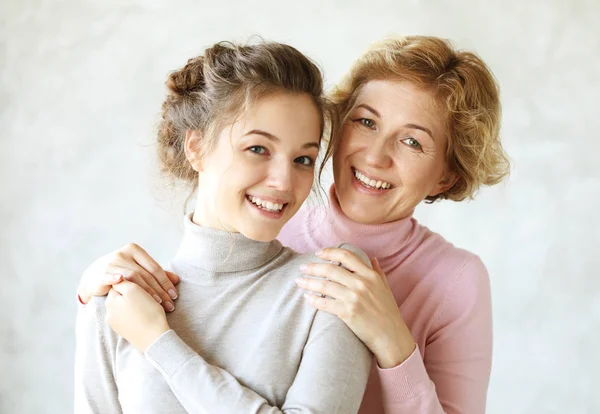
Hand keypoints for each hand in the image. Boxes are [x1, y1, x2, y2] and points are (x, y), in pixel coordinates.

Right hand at [77, 243, 179, 311]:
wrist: (93, 276)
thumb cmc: (122, 274)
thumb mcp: (139, 271)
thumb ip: (157, 274)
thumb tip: (177, 279)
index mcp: (134, 250)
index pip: (154, 267)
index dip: (166, 282)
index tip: (175, 295)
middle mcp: (123, 253)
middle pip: (146, 274)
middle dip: (159, 290)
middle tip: (169, 303)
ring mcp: (111, 262)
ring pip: (133, 277)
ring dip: (147, 291)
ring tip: (157, 303)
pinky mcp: (101, 272)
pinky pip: (112, 277)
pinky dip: (119, 280)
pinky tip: (128, 288)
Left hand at [105, 281, 170, 352]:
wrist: (155, 338)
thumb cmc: (146, 312)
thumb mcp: (134, 290)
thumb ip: (122, 282)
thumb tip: (116, 278)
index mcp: (110, 302)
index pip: (119, 285)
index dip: (134, 284)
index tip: (144, 288)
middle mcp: (109, 313)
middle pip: (123, 296)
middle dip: (135, 294)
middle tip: (149, 297)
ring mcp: (116, 324)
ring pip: (127, 307)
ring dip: (138, 304)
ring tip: (149, 307)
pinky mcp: (125, 331)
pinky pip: (131, 317)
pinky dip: (138, 315)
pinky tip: (147, 316)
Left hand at [295, 248, 415, 367]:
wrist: (391, 337)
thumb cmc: (388, 312)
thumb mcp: (385, 288)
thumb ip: (378, 272)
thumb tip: (373, 259)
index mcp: (370, 275)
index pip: (347, 256)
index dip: (330, 252)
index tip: (318, 253)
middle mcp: (361, 284)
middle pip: (331, 269)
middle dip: (313, 267)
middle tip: (302, 267)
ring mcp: (354, 298)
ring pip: (324, 286)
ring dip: (309, 282)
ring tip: (299, 281)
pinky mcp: (347, 313)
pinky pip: (325, 304)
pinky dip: (313, 300)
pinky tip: (307, 297)